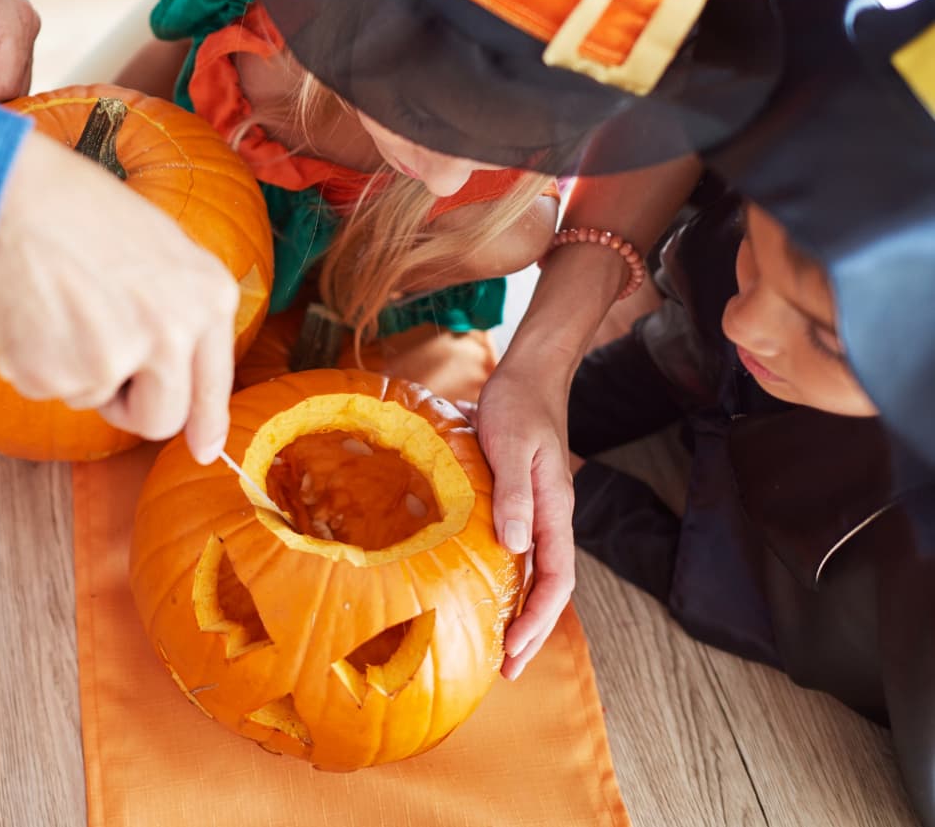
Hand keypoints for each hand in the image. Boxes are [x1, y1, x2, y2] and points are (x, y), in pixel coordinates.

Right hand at [0, 130, 239, 463]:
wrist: (6, 194)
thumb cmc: (77, 210)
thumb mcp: (160, 248)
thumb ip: (184, 313)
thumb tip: (193, 395)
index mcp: (206, 297)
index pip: (213, 385)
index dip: (206, 424)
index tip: (204, 450)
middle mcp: (171, 333)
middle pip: (160, 420)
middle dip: (130, 404)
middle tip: (101, 358)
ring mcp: (115, 358)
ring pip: (94, 401)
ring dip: (73, 368)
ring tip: (59, 303)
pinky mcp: (58, 374)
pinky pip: (47, 390)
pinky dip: (33, 361)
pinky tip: (31, 310)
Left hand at [471, 355, 576, 679]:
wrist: (529, 376)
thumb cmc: (519, 406)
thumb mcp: (511, 445)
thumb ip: (514, 494)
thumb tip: (516, 544)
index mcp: (555, 510)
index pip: (556, 578)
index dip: (538, 617)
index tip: (515, 647)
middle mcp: (551, 518)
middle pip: (550, 588)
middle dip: (532, 631)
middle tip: (508, 669)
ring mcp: (539, 513)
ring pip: (537, 575)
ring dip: (522, 613)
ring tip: (501, 648)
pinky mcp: (522, 504)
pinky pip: (522, 555)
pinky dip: (511, 583)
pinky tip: (490, 596)